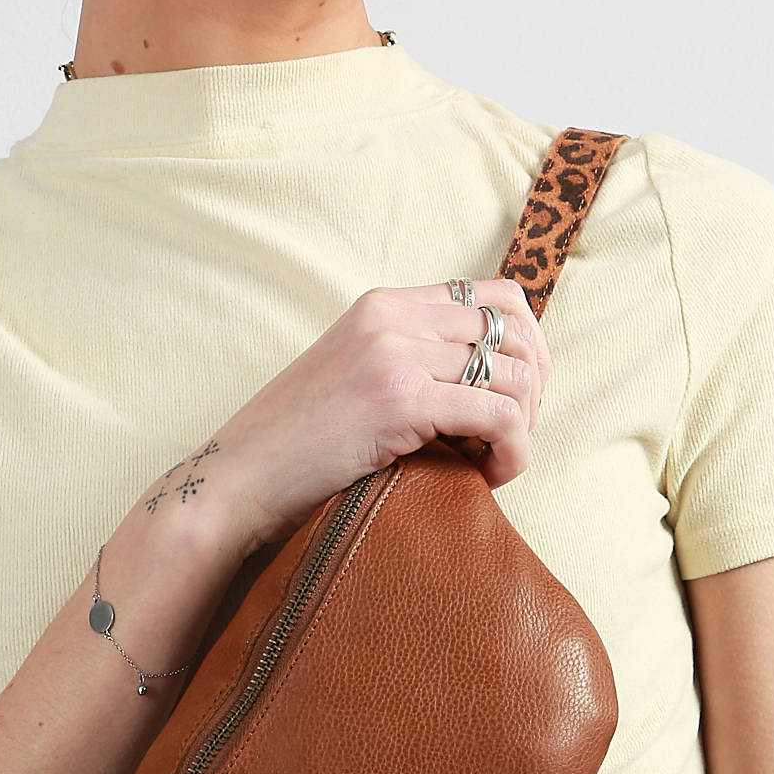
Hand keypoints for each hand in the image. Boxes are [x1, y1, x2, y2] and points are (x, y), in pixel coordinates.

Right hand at [155, 279, 550, 560]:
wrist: (239, 478)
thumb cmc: (292, 446)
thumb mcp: (351, 377)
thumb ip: (405, 361)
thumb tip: (482, 384)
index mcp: (383, 304)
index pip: (496, 295)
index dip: (528, 343)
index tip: (520, 394)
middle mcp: (393, 316)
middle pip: (515, 332)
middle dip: (534, 390)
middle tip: (513, 436)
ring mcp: (395, 354)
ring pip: (514, 376)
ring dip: (523, 426)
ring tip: (496, 462)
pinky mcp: (400, 401)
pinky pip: (498, 417)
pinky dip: (513, 451)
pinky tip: (494, 477)